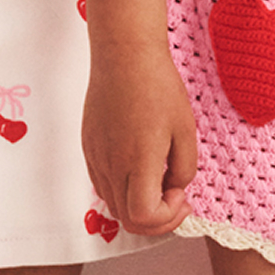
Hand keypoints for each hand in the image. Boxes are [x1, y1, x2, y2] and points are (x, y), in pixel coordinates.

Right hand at [83, 42, 199, 233]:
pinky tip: (142, 168)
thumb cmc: (158, 86)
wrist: (124, 55)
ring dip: (139, 205)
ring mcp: (96, 157)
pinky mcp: (89, 147)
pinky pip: (103, 184)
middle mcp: (111, 164)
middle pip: (127, 219)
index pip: (143, 217)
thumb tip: (174, 188)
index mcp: (138, 160)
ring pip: (113, 204)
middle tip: (177, 198)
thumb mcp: (185, 129)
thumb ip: (184, 168)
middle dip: (156, 218)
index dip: (167, 218)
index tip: (182, 196)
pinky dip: (124, 189)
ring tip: (161, 181)